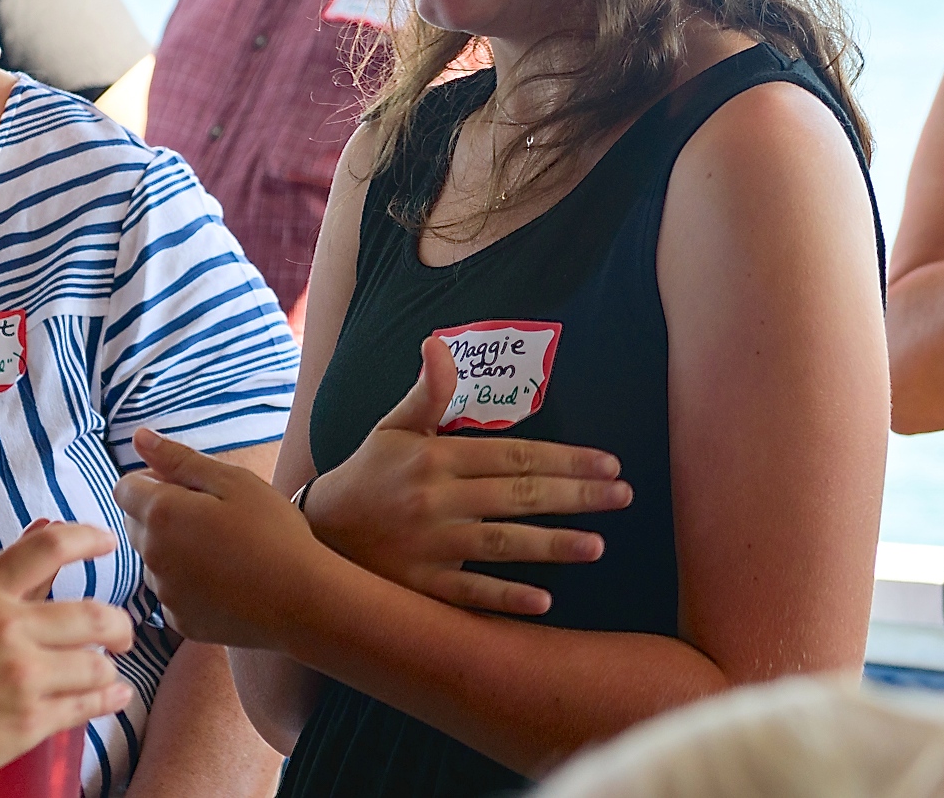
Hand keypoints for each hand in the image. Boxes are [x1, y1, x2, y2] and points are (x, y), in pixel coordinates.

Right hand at [0, 521, 135, 793]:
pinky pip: (87, 707)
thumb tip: (27, 559)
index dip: (86, 537)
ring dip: (108, 668)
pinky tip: (113, 698)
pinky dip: (107, 701)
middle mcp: (8, 629)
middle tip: (122, 631)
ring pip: (98, 665)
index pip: (49, 548)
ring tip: (108, 671)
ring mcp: (23, 678)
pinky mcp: (29, 723)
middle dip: (118, 623)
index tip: (106, 541)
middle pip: (95, 613)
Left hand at [114, 429, 329, 649]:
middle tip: (212, 515)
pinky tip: (225, 580)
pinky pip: (171, 592)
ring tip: (223, 550)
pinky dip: (187, 583)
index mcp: (161, 513)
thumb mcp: (232, 481)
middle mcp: (152, 555)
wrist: (306, 601)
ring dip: (172, 549)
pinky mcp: (180, 621)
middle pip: (135, 523)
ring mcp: (165, 593)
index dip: (152, 480)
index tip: (188, 486)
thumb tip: (138, 437)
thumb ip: (178, 458)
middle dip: (160, 513)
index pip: (125, 488)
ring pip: (152, 559)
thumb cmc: (274, 532)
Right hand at [303, 336, 631, 614]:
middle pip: (517, 496)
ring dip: (551, 545)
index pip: (511, 455)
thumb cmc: (369, 474)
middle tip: (623, 496)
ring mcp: (429, 546)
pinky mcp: (421, 586)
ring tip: (597, 545)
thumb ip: (426, 392)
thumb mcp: (393, 427)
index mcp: (434, 458)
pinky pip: (470, 594)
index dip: (562, 458)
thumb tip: (437, 344)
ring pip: (501, 545)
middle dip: (575, 495)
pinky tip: (544, 599)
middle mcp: (435, 500)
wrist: (320, 532)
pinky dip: (505, 597)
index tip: (607, 463)